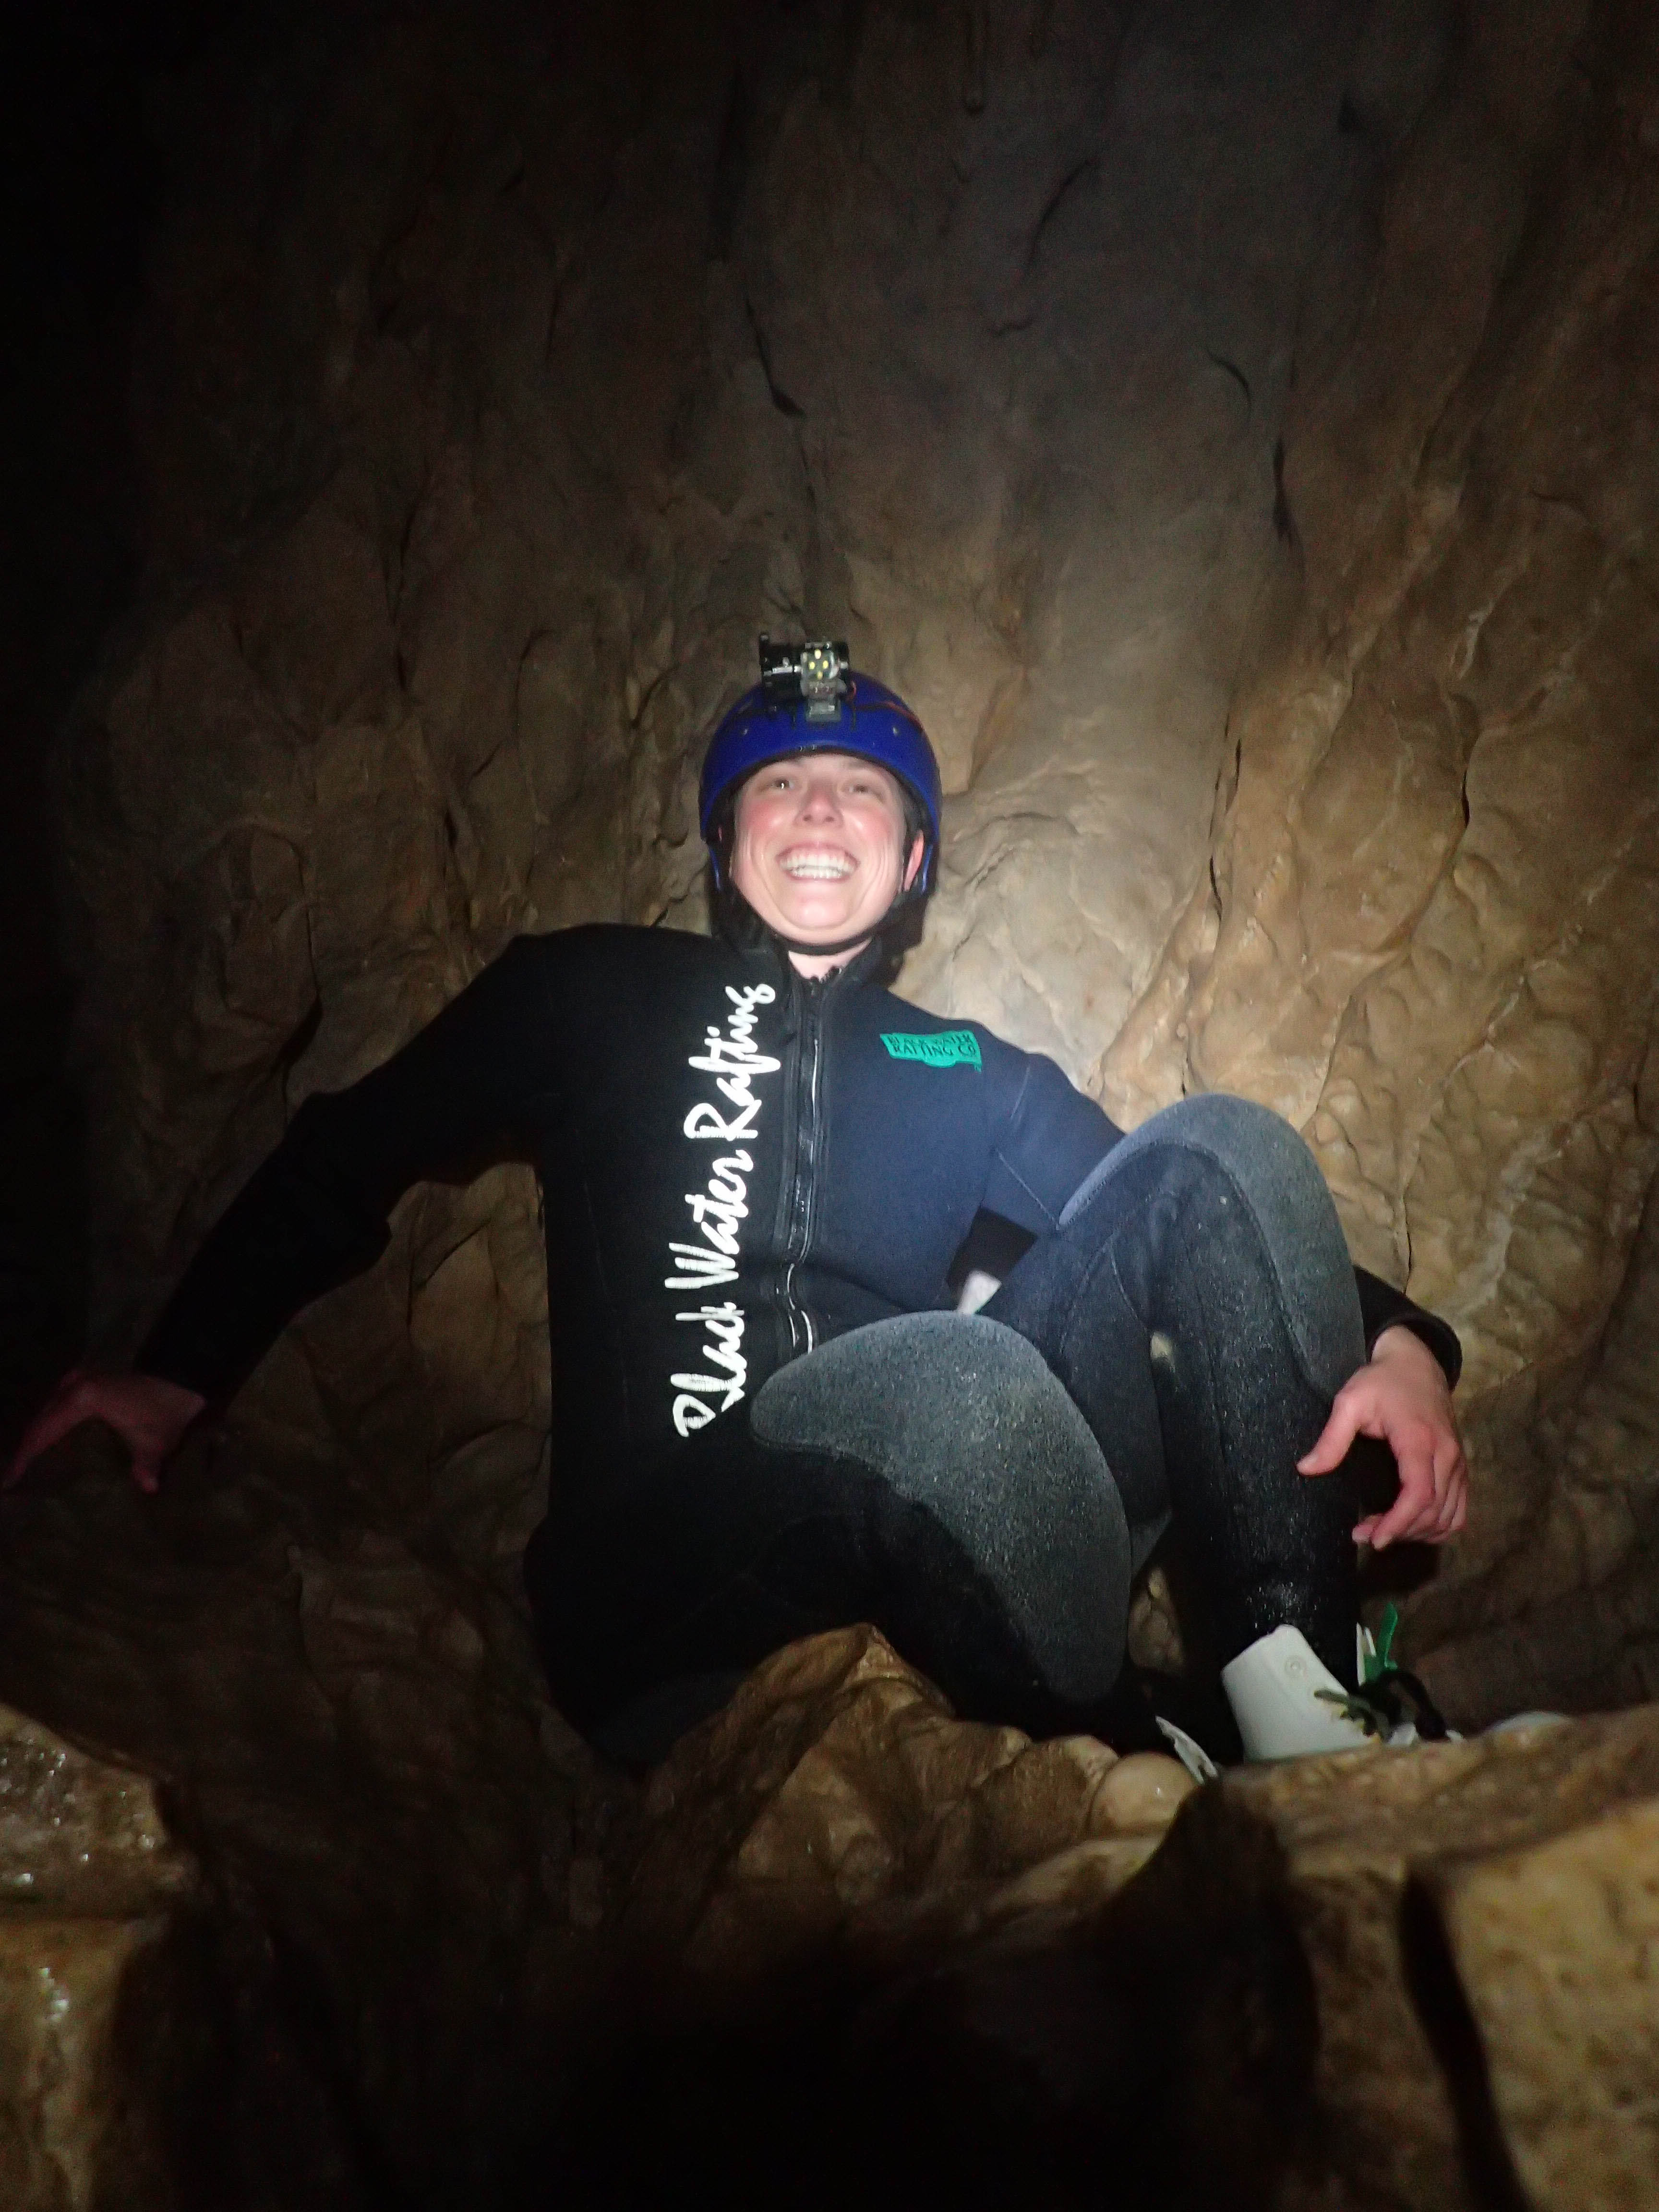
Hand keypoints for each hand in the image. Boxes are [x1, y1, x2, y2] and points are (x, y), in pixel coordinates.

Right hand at [4, 1369, 207, 1495]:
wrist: (185, 1376)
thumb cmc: (167, 1411)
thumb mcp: (157, 1443)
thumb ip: (147, 1467)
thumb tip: (147, 1488)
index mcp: (83, 1399)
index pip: (43, 1432)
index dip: (25, 1457)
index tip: (10, 1480)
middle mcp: (75, 1384)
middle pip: (40, 1420)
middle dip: (26, 1448)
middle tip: (15, 1476)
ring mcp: (81, 1378)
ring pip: (48, 1411)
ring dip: (38, 1435)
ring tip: (28, 1463)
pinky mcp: (89, 1379)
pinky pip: (59, 1404)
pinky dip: (51, 1423)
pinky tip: (51, 1442)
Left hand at [1297, 1324, 1466, 1549]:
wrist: (1416, 1362)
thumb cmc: (1381, 1381)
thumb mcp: (1350, 1402)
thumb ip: (1331, 1438)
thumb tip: (1306, 1468)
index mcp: (1420, 1440)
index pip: (1419, 1494)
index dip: (1398, 1524)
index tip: (1374, 1539)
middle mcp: (1447, 1455)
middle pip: (1433, 1512)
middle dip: (1399, 1532)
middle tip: (1364, 1534)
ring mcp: (1458, 1462)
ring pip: (1450, 1516)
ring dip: (1418, 1533)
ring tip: (1382, 1530)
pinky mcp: (1461, 1466)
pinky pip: (1460, 1509)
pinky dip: (1439, 1525)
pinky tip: (1411, 1525)